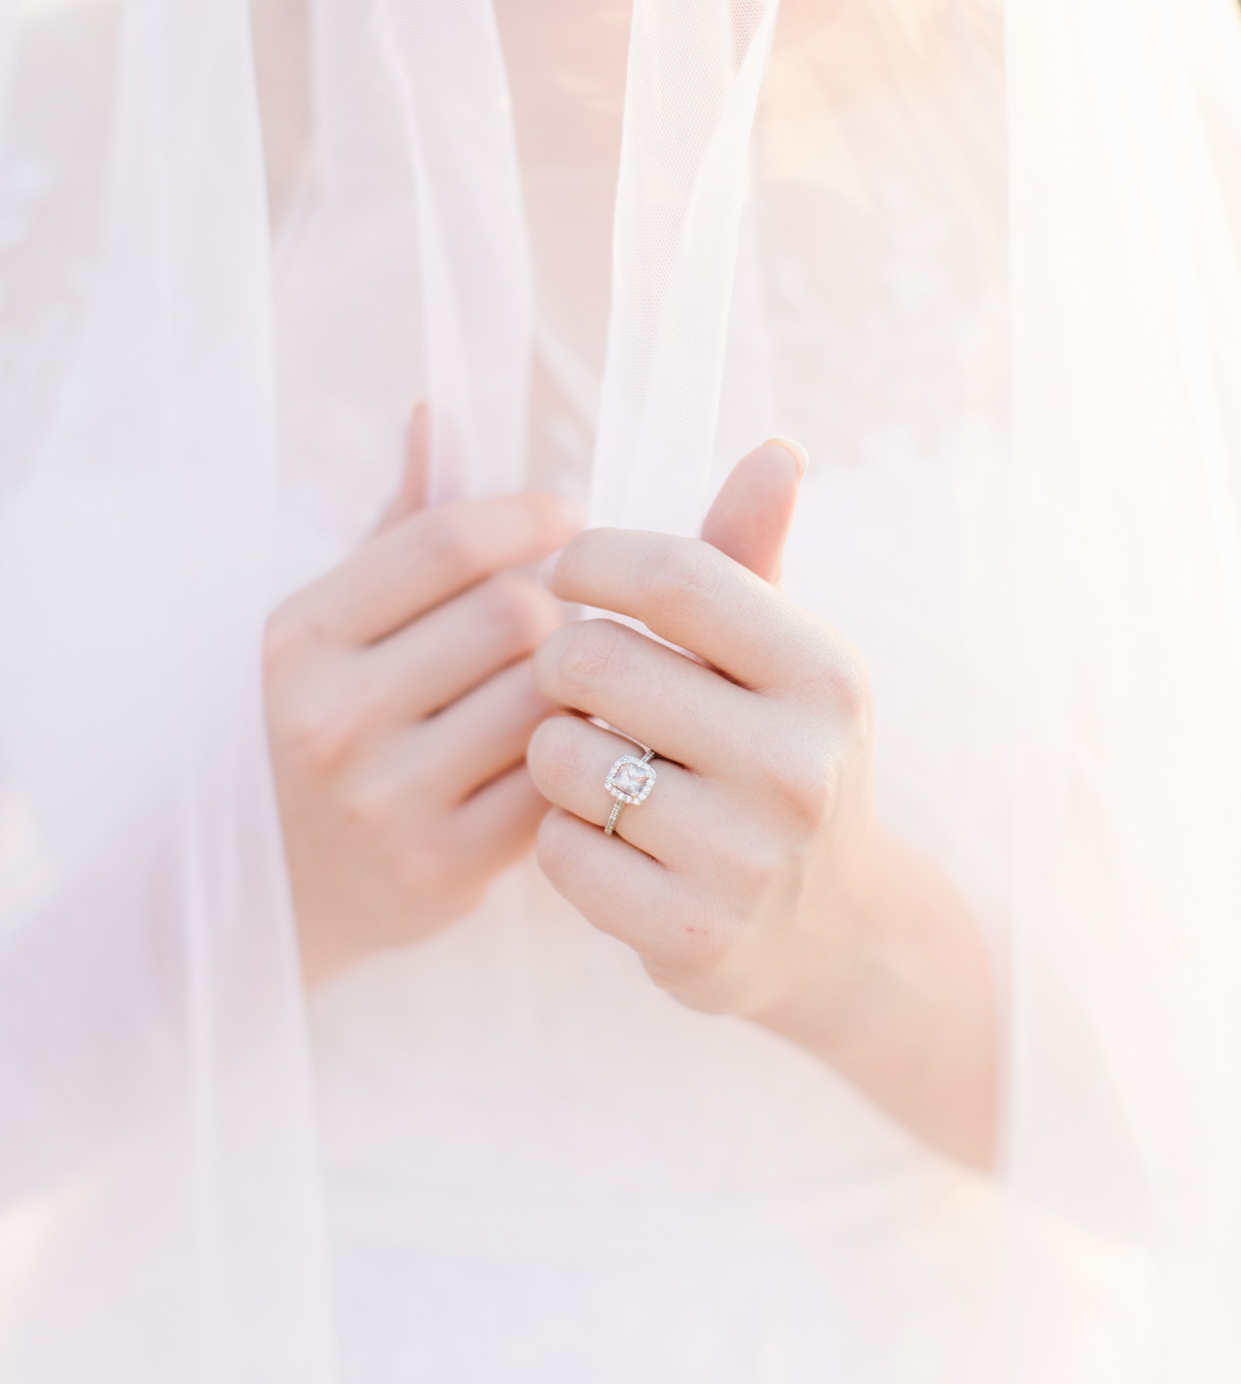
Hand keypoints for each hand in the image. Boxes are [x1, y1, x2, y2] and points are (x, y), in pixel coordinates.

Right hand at [266, 408, 578, 982]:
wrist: (269, 892)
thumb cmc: (319, 725)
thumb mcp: (328, 624)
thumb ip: (395, 526)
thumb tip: (436, 414)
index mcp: (299, 637)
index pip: (448, 540)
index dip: (528, 515)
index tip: (567, 516)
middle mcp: (331, 717)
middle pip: (514, 614)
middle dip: (559, 602)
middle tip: (570, 609)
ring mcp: (384, 800)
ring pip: (545, 699)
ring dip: (578, 678)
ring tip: (573, 673)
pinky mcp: (439, 871)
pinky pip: (551, 785)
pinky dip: (576, 753)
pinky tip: (572, 743)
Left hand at [526, 440, 995, 1166]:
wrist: (829, 928)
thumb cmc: (779, 757)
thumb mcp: (783, 658)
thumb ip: (754, 556)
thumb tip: (775, 448)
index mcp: (822, 673)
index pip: (674, 575)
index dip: (593, 560)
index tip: (566, 571)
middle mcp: (798, 764)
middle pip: (594, 659)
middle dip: (558, 660)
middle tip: (571, 680)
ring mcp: (748, 857)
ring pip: (561, 757)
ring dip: (554, 753)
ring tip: (596, 765)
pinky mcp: (693, 935)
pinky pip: (557, 848)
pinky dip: (559, 837)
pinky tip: (604, 839)